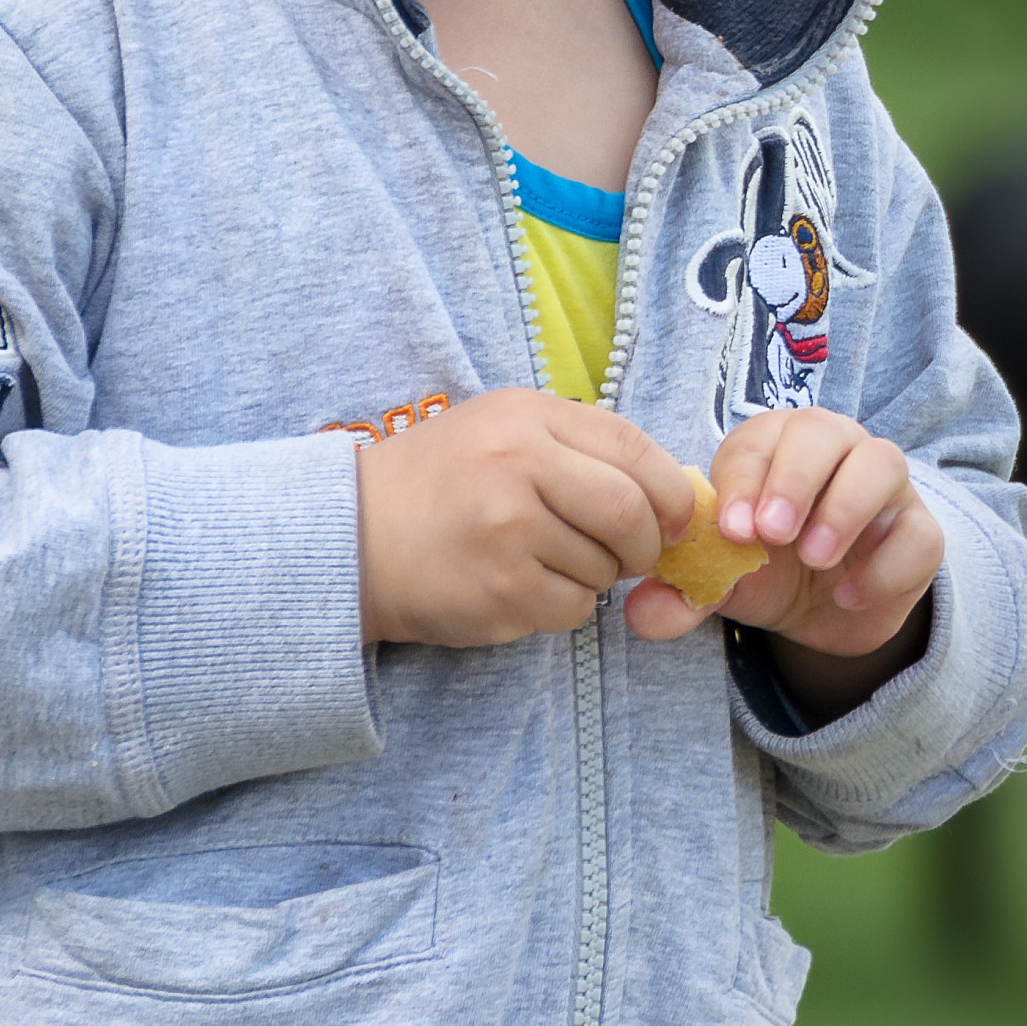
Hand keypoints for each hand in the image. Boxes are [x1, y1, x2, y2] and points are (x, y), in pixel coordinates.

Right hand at [357, 389, 694, 646]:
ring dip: (598, 575)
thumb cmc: (441, 480)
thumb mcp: (503, 427)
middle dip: (648, 542)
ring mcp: (507, 533)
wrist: (352, 534)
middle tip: (634, 554)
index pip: (633, 446)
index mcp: (526, 417)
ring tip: (551, 561)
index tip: (675, 516)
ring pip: (604, 567)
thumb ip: (579, 444)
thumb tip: (667, 490)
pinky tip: (528, 587)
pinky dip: (567, 606)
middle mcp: (518, 466)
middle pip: (630, 512)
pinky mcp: (498, 593)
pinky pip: (572, 608)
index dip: (669, 489)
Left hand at [625, 408, 942, 667]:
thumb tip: (641, 613)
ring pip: (881, 462)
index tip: (732, 531)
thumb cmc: (764, 568)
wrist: (823, 609)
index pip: (757, 441)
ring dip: (845, 507)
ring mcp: (882, 486)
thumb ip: (682, 592)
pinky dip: (886, 564)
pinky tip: (847, 594)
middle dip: (794, 479)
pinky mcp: (919, 531)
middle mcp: (832, 449)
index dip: (744, 480)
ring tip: (814, 557)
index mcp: (772, 445)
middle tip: (772, 534)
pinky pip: (919, 533)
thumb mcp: (719, 582)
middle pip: (822, 431)